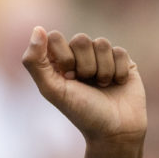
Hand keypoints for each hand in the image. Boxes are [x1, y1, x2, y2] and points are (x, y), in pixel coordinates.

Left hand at [22, 27, 146, 144]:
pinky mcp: (122, 61)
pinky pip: (119, 51)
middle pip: (80, 39)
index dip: (63, 56)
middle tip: (85, 83)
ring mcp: (101, 58)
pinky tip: (117, 84)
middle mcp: (78, 58)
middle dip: (83, 65)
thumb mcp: (52, 90)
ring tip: (102, 86)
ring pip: (101, 43)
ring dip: (101, 70)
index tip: (67, 77)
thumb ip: (36, 62)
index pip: (55, 37)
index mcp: (57, 64)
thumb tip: (37, 28)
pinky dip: (117, 70)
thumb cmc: (81, 112)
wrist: (115, 129)